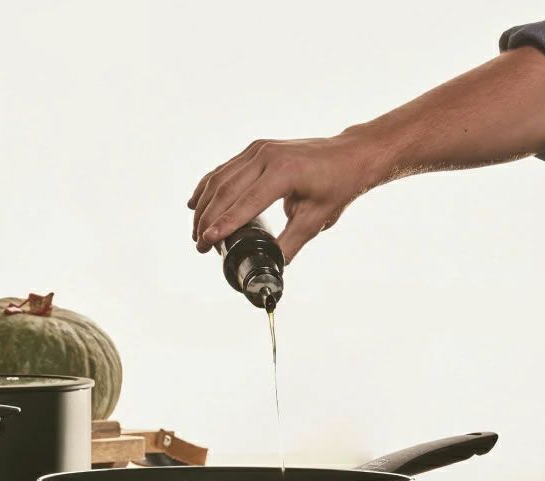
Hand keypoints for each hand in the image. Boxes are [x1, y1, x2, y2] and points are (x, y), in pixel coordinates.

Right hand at [188, 131, 385, 261]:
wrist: (349, 156)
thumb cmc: (337, 186)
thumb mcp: (315, 220)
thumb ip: (290, 244)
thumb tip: (271, 267)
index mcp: (284, 172)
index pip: (246, 202)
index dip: (225, 224)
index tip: (208, 242)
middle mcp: (267, 156)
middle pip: (226, 190)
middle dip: (208, 220)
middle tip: (199, 245)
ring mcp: (259, 150)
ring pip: (220, 179)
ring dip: (204, 206)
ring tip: (196, 231)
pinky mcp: (255, 150)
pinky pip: (225, 169)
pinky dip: (208, 187)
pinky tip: (196, 203)